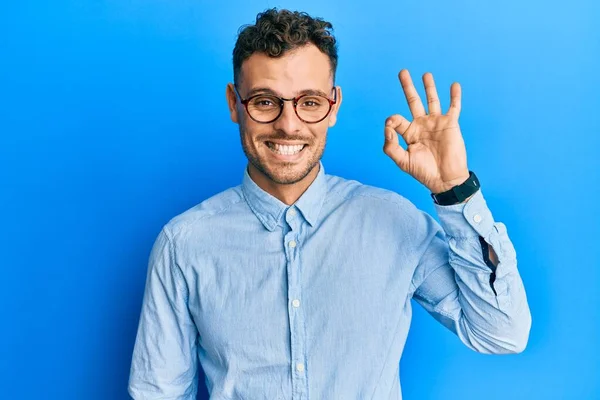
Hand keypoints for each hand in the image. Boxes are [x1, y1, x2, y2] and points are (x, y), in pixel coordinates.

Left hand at [383, 69, 469, 193]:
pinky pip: (453, 107)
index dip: (391, 121)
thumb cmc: (423, 172)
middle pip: (413, 102)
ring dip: (429, 87)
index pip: (396, 120)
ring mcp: (436, 123)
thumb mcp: (402, 160)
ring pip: (432, 100)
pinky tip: (454, 85)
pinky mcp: (450, 124)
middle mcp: (421, 125)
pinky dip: (455, 96)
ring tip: (426, 74)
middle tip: (402, 72)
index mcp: (408, 133)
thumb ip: (390, 145)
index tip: (391, 125)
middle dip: (408, 87)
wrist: (445, 179)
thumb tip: (387, 126)